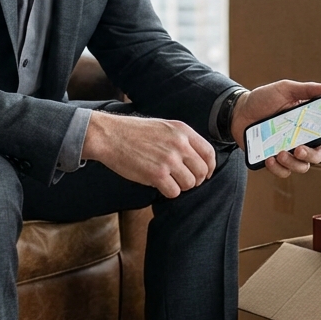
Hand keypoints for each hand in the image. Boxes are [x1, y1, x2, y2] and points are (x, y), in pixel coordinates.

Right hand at [82, 111, 216, 197]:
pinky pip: (174, 192)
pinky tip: (158, 185)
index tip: (205, 174)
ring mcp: (169, 160)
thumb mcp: (163, 127)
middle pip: (202, 171)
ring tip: (168, 181)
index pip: (209, 153)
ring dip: (180, 186)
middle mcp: (179, 144)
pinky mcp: (157, 174)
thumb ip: (181, 139)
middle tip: (182, 181)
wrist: (110, 136)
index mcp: (182, 130)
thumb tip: (196, 158)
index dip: (210, 167)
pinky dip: (168, 192)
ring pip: (190, 184)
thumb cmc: (133, 132)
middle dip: (195, 180)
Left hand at [231, 80, 320, 178]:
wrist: (238, 111)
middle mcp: (301, 139)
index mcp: (308, 123)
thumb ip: (307, 89)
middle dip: (312, 155)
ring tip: (280, 153)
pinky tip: (269, 159)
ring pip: (301, 166)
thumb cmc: (263, 99)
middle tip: (300, 149)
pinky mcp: (273, 159)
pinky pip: (282, 172)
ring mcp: (288, 150)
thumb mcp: (285, 89)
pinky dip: (278, 169)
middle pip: (317, 155)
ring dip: (294, 163)